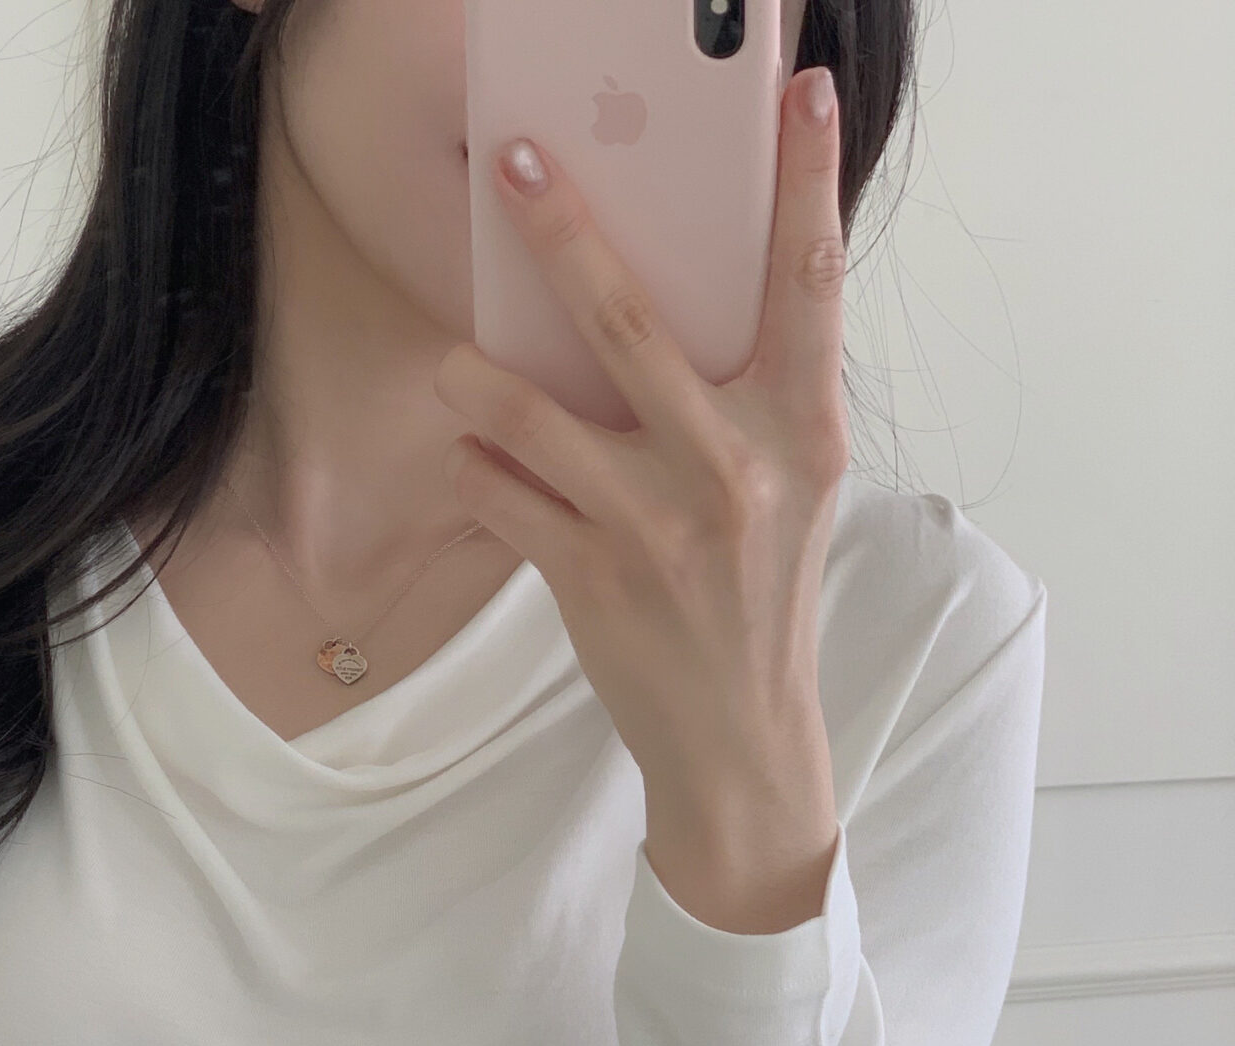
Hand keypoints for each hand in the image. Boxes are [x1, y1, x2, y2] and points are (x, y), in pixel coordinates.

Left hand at [433, 68, 848, 934]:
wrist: (741, 736)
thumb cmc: (759, 595)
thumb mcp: (789, 486)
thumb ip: (748, 397)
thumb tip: (673, 297)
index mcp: (804, 430)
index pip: (810, 284)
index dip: (806, 183)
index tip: (798, 93)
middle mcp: (738, 468)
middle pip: (635, 325)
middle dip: (567, 235)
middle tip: (517, 164)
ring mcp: (662, 527)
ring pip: (543, 418)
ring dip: (483, 382)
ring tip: (452, 361)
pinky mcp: (597, 581)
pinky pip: (511, 502)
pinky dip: (482, 475)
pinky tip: (470, 460)